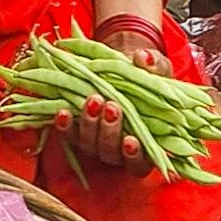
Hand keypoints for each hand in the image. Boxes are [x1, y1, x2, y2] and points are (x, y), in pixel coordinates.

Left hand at [51, 34, 175, 175]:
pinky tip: (63, 112)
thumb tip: (142, 58)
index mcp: (146, 144)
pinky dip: (65, 125)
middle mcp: (119, 150)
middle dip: (109, 132)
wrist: (122, 69)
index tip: (131, 141)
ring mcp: (96, 142)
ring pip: (89, 145)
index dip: (135, 155)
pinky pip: (69, 134)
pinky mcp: (78, 131)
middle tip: (111, 108)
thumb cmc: (147, 76)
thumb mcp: (156, 68)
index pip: (140, 162)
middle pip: (111, 153)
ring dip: (89, 125)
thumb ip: (154, 65)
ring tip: (93, 101)